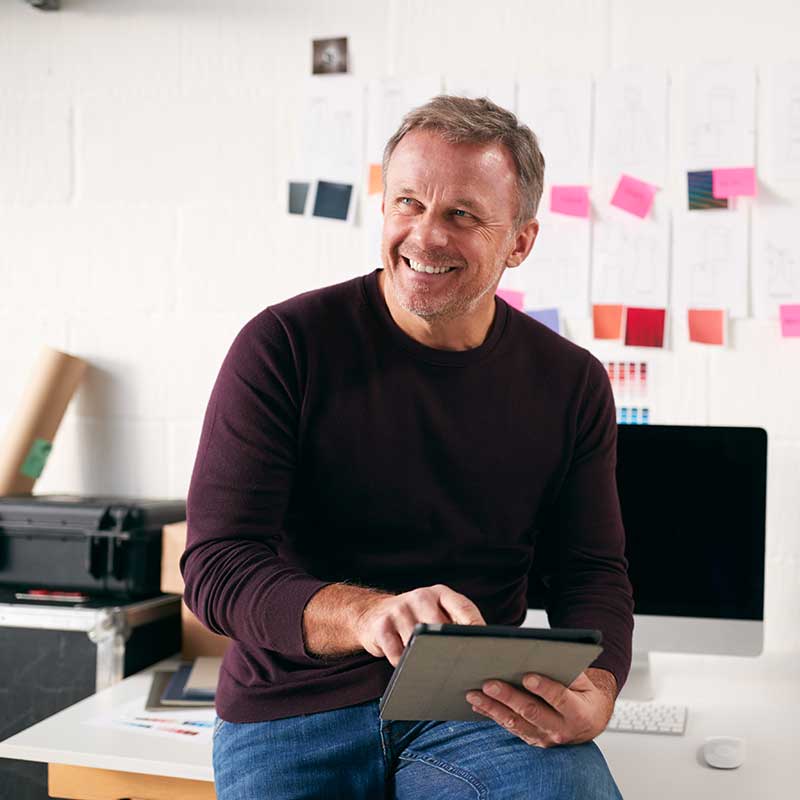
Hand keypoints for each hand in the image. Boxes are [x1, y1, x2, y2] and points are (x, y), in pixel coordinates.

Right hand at [353, 584, 485, 665]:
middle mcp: (421, 597)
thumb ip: (456, 623)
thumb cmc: (414, 619)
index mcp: (440, 593)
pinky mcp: (381, 626)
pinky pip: (398, 654)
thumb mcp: (435, 612)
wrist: (372, 615)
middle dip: (450, 648)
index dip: (477, 629)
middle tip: (458, 667)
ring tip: (430, 669)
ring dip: (425, 659)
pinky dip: (404, 664)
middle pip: (442, 627)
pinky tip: (406, 666)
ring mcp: (400, 610)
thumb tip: (484, 650)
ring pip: (419, 643)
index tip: (485, 649)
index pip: (464, 609)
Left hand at [465, 667, 616, 746]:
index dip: (544, 688)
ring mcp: (544, 738)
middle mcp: (561, 729)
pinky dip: (491, 715)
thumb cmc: (582, 693)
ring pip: (515, 723)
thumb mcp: (583, 680)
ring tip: (474, 694)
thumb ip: (566, 670)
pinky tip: (477, 704)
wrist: (590, 720)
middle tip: (489, 684)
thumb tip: (541, 654)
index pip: (560, 699)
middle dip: (508, 697)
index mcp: (579, 713)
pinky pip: (509, 727)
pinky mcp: (531, 739)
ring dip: (492, 708)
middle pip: (532, 712)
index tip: (527, 676)